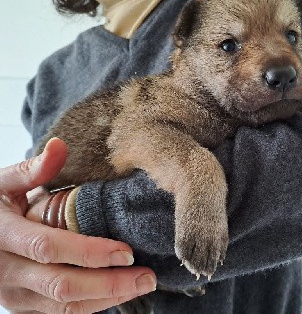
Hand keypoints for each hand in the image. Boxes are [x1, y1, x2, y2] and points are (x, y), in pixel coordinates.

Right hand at [0, 138, 155, 312]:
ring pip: (64, 307)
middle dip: (109, 284)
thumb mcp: (6, 183)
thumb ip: (34, 169)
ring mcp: (14, 294)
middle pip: (62, 286)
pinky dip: (93, 306)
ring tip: (141, 285)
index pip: (50, 248)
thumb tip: (60, 145)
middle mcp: (6, 272)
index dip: (90, 252)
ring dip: (107, 299)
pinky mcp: (23, 305)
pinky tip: (119, 293)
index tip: (127, 251)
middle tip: (147, 277)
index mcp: (4, 235)